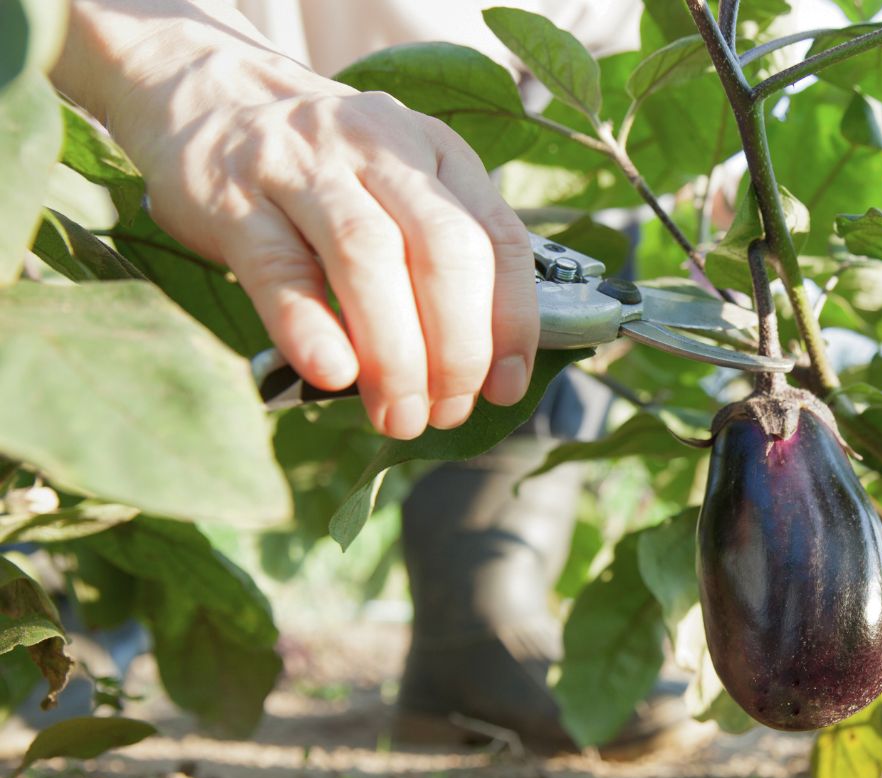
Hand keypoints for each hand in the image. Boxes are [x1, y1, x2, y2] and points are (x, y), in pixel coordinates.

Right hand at [59, 5, 538, 438]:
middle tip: (447, 410)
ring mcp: (302, 165)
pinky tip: (333, 374)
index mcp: (435, 149)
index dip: (511, 320)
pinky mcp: (232, 197)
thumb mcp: (397, 183)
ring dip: (395, 352)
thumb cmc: (322, 167)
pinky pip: (280, 268)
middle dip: (458, 347)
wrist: (205, 92)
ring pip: (368, 256)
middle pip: (443, 250)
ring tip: (398, 415)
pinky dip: (310, 326)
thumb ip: (441, 252)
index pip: (497, 237)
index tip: (506, 386)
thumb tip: (484, 368)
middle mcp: (377, 146)